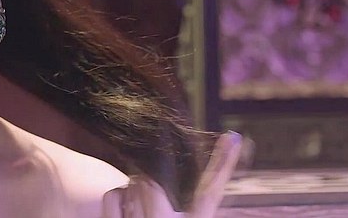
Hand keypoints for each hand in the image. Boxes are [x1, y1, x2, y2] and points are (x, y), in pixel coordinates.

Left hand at [102, 131, 242, 217]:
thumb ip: (177, 208)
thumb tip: (158, 182)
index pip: (210, 193)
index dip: (224, 164)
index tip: (234, 137)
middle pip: (154, 182)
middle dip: (150, 180)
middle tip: (149, 193)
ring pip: (133, 185)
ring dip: (133, 191)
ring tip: (138, 212)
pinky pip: (112, 195)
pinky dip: (115, 199)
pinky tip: (123, 213)